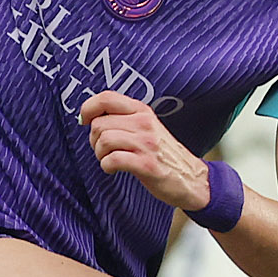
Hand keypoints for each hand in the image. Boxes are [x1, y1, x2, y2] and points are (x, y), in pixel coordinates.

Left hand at [80, 92, 210, 210]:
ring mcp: (147, 144)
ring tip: (109, 159)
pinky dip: (107, 166)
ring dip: (100, 154)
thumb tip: (90, 117)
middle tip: (103, 150)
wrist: (191, 178)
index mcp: (142, 111)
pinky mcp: (147, 165)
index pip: (106, 98)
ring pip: (104, 140)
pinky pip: (112, 160)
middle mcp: (145, 124)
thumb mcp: (147, 127)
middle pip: (99, 124)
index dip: (88, 108)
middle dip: (94, 140)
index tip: (86, 122)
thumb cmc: (163, 154)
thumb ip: (124, 118)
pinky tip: (113, 169)